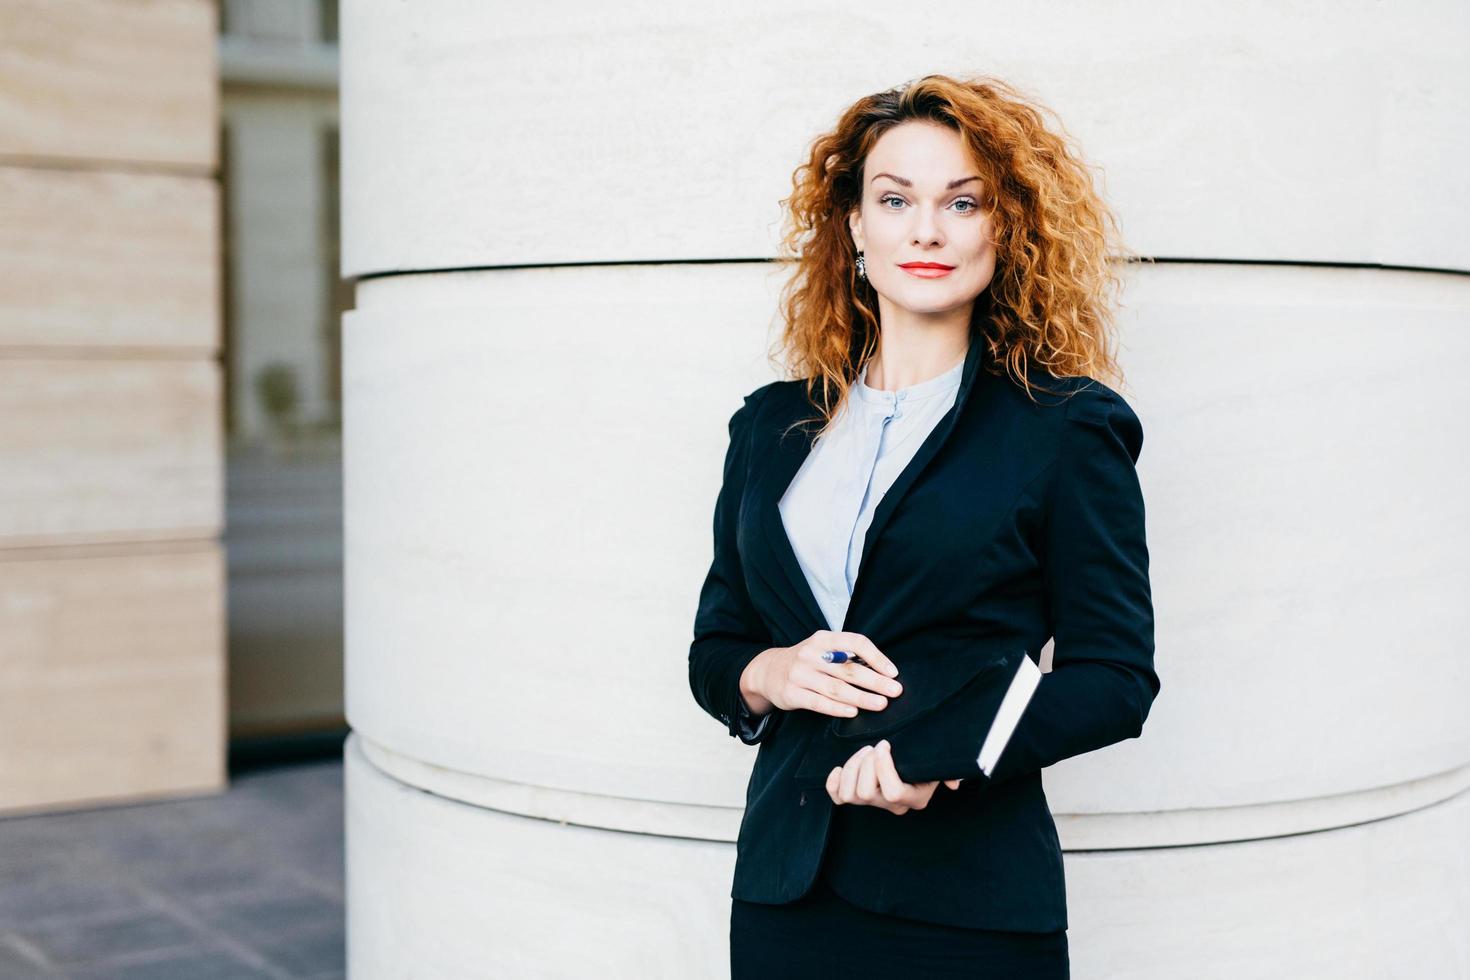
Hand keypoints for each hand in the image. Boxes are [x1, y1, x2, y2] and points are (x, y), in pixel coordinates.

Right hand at [738, 630, 902, 718]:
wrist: (767, 671)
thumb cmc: (806, 662)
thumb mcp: (822, 649)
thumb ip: (846, 655)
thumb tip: (882, 671)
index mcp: (822, 639)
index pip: (855, 642)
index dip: (876, 657)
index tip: (893, 672)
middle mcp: (810, 654)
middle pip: (849, 669)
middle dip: (875, 681)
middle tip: (895, 691)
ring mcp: (799, 674)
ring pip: (836, 688)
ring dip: (862, 697)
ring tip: (881, 704)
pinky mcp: (791, 693)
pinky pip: (819, 702)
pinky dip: (837, 708)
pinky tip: (853, 712)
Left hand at [824, 740, 962, 814]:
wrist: (913, 762)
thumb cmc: (927, 761)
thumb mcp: (940, 764)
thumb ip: (950, 772)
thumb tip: (954, 784)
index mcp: (913, 797)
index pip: (892, 793)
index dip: (883, 768)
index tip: (885, 744)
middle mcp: (891, 805)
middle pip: (866, 793)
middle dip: (866, 764)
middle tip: (874, 746)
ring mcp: (872, 802)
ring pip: (850, 795)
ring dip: (852, 767)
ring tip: (864, 752)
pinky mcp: (855, 796)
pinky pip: (837, 797)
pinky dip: (833, 782)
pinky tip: (838, 767)